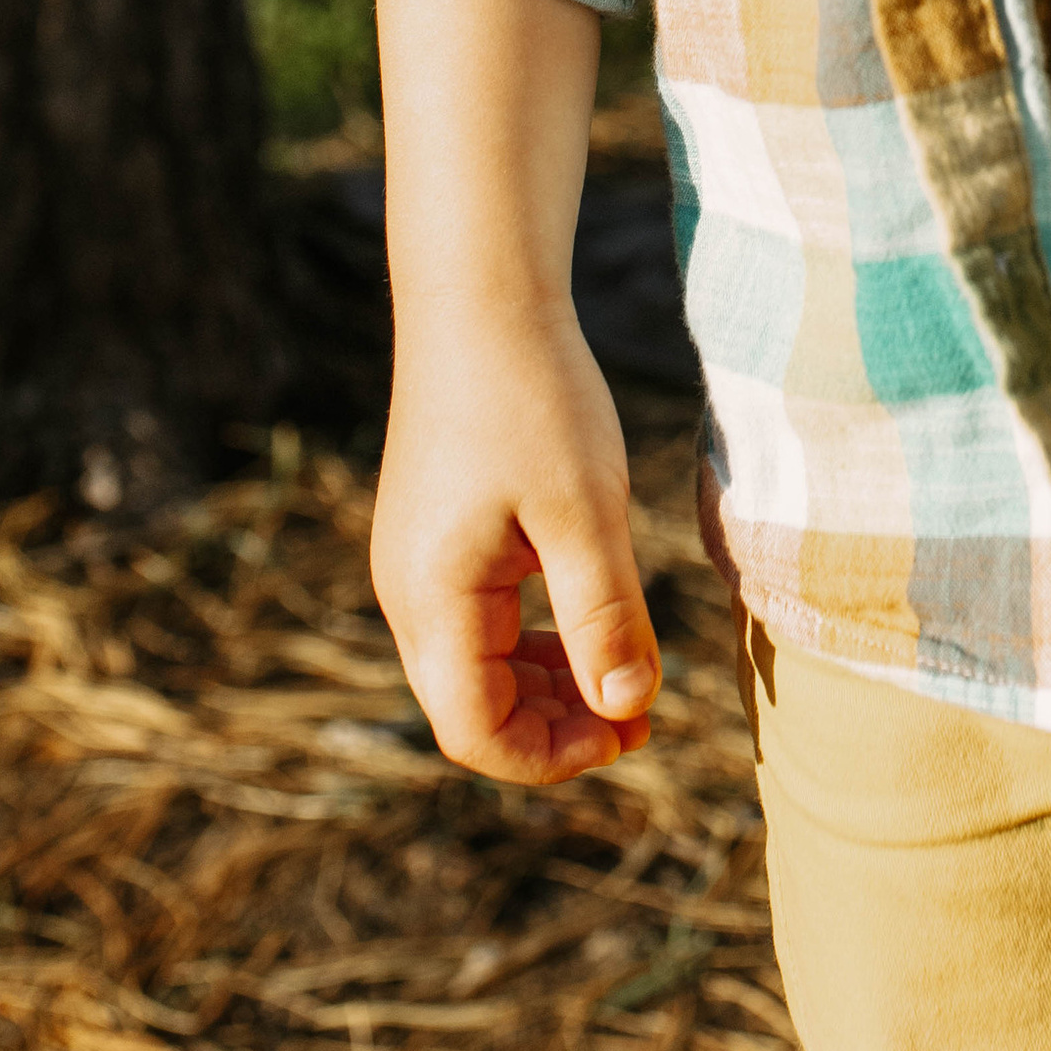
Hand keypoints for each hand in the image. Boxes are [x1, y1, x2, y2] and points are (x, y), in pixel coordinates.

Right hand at [367, 0, 662, 786]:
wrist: (480, 293)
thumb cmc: (533, 396)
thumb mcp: (583, 511)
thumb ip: (603, 616)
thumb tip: (625, 712)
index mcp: (432, 598)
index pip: (474, 732)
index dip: (552, 758)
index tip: (630, 739)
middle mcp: (408, 591)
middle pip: (472, 707)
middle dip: (556, 727)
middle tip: (643, 718)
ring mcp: (417, 560)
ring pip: (477, 664)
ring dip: (549, 684)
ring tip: (628, 675)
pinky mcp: (437, 530)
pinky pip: (480, 616)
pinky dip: (534, 637)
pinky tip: (592, 617)